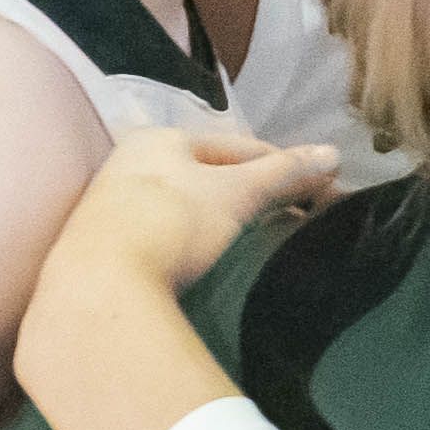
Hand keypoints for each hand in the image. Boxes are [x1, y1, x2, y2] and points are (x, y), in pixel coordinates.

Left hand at [30, 127, 338, 321]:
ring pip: (185, 206)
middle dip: (251, 194)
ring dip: (222, 220)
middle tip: (291, 218)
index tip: (317, 190)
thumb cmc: (169, 224)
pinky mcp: (104, 249)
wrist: (96, 290)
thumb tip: (334, 153)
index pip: (238, 145)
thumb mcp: (236, 194)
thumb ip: (284, 172)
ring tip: (257, 244)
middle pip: (208, 175)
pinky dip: (193, 244)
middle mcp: (129, 164)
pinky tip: (210, 264)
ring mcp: (111, 207)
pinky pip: (164, 236)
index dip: (282, 165)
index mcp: (159, 139)